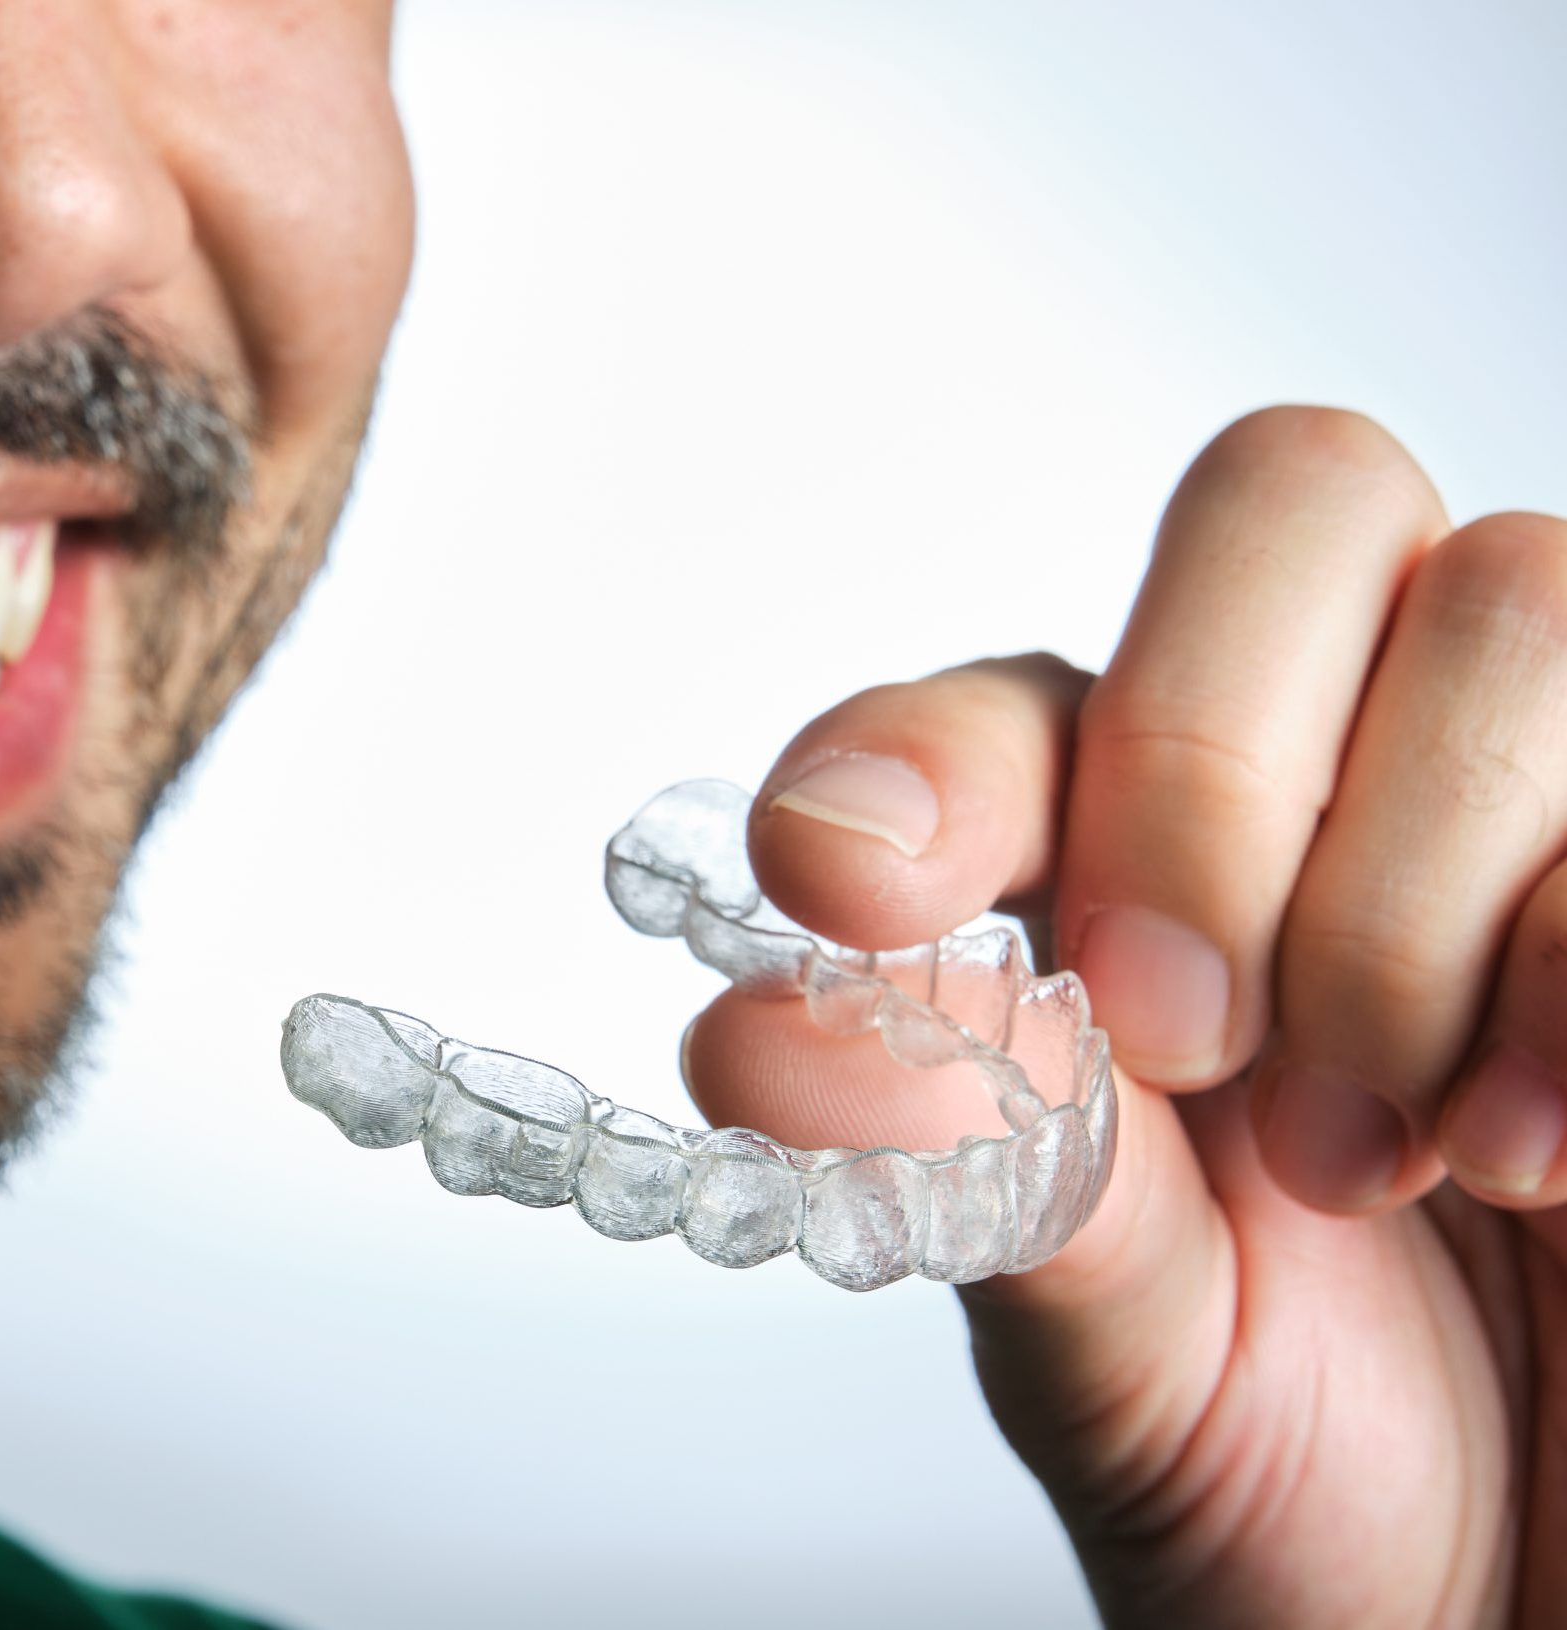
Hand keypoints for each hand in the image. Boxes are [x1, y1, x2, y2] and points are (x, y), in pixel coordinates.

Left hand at [687, 407, 1566, 1628]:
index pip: (1022, 689)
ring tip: (1366, 1155)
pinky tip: (1527, 1159)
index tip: (847, 884)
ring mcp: (1536, 816)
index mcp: (1116, 862)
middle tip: (1182, 1035)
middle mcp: (1333, 782)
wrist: (1491, 1584)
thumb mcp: (1097, 1332)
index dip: (936, 751)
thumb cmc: (1276, 1450)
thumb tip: (756, 1037)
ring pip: (1513, 601)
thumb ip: (965, 1161)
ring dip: (1406, 901)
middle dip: (1214, 766)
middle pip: (1294, 498)